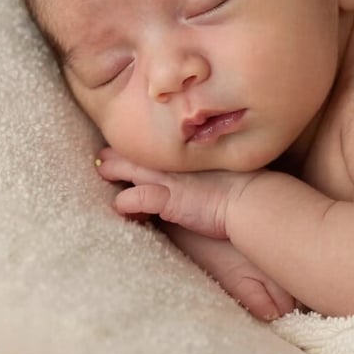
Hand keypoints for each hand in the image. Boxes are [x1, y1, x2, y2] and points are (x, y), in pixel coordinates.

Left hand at [95, 147, 258, 238]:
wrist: (251, 198)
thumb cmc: (246, 186)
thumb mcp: (226, 171)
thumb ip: (213, 170)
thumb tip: (214, 175)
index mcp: (188, 156)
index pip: (159, 147)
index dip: (145, 148)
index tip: (132, 146)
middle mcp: (174, 164)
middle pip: (140, 153)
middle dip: (121, 154)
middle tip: (104, 152)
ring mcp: (167, 181)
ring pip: (130, 170)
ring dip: (114, 169)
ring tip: (102, 168)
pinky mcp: (166, 200)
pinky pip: (134, 199)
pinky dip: (126, 203)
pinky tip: (121, 207)